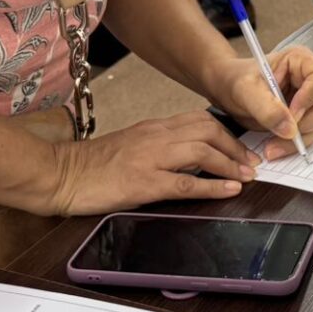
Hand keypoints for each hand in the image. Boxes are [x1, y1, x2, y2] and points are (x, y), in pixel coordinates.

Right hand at [48, 111, 257, 215]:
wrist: (61, 174)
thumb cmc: (93, 165)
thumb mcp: (131, 146)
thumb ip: (160, 146)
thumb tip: (192, 157)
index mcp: (153, 127)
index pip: (200, 120)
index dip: (228, 134)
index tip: (242, 149)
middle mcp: (155, 136)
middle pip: (208, 130)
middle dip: (236, 147)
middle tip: (252, 163)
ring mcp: (150, 158)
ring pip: (202, 151)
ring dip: (231, 164)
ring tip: (247, 177)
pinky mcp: (144, 182)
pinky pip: (186, 182)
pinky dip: (213, 186)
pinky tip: (229, 191)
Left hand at [207, 46, 312, 160]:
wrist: (227, 90)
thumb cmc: (236, 80)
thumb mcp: (245, 90)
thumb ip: (266, 108)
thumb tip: (290, 130)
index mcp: (301, 61)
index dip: (311, 97)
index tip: (291, 114)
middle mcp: (312, 79)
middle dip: (305, 125)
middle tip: (280, 136)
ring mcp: (312, 100)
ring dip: (299, 140)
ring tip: (272, 148)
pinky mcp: (306, 117)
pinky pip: (310, 135)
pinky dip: (294, 145)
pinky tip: (275, 147)